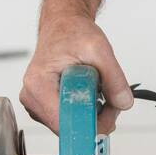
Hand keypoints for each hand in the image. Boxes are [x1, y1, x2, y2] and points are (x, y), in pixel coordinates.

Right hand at [20, 14, 133, 133]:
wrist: (63, 25)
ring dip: (93, 114)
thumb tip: (123, 103)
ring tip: (98, 89)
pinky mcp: (46, 107)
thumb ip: (114, 78)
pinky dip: (86, 111)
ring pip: (72, 126)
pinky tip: (89, 93)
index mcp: (38, 84)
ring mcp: (37, 105)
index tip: (107, 121)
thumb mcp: (99, 49)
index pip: (63, 123)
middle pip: (69, 128)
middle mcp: (32, 98)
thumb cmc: (72, 33)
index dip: (89, 126)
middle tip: (109, 97)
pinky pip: (70, 120)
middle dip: (96, 118)